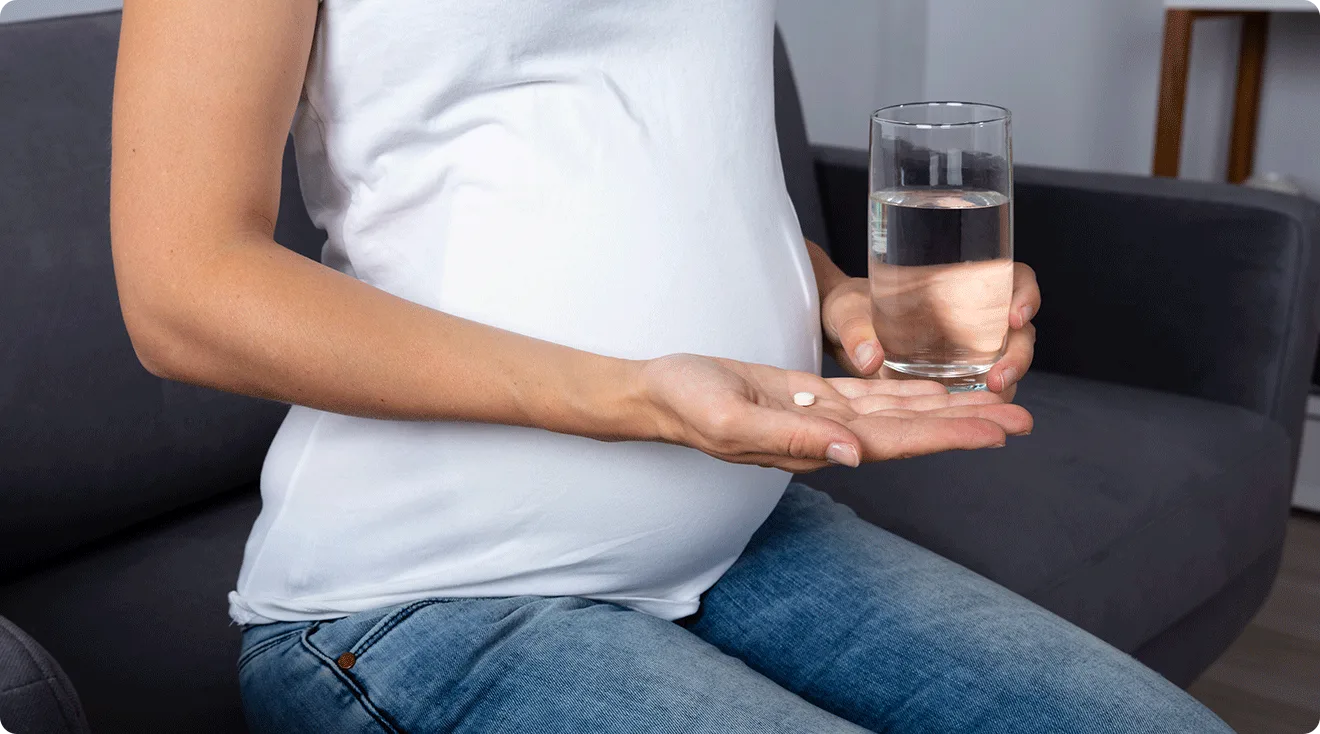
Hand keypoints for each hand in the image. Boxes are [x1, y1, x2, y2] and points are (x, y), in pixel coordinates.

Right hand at [637, 354, 1031, 472]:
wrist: (658, 393)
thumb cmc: (686, 405)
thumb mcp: (730, 419)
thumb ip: (791, 438)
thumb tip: (853, 453)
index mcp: (815, 445)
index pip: (895, 441)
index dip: (948, 436)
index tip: (996, 432)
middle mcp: (829, 436)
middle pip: (912, 430)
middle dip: (966, 424)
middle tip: (1024, 418)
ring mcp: (823, 418)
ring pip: (899, 412)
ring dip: (948, 408)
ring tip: (997, 403)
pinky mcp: (813, 397)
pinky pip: (873, 394)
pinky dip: (910, 392)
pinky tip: (940, 389)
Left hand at [820, 263, 1039, 399]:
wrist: (836, 336)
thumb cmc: (847, 309)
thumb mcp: (845, 312)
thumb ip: (854, 329)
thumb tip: (868, 357)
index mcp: (958, 281)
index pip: (1012, 277)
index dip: (1024, 292)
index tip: (1015, 314)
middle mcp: (973, 314)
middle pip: (1018, 328)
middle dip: (1018, 353)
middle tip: (997, 376)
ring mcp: (969, 347)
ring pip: (1007, 361)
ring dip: (1007, 380)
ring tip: (990, 397)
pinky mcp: (955, 377)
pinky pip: (982, 388)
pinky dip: (985, 401)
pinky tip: (976, 414)